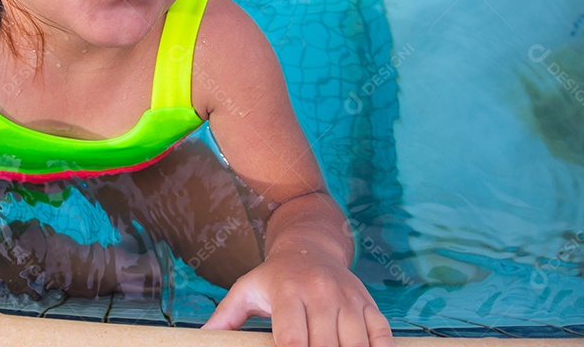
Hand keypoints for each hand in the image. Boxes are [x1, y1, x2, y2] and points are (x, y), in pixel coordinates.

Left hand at [202, 252, 393, 346]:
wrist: (310, 246)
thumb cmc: (274, 277)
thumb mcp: (246, 290)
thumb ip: (225, 317)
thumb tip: (201, 338)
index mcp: (288, 293)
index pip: (292, 338)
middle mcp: (320, 294)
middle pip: (326, 346)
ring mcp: (348, 300)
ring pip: (356, 344)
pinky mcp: (369, 305)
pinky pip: (382, 336)